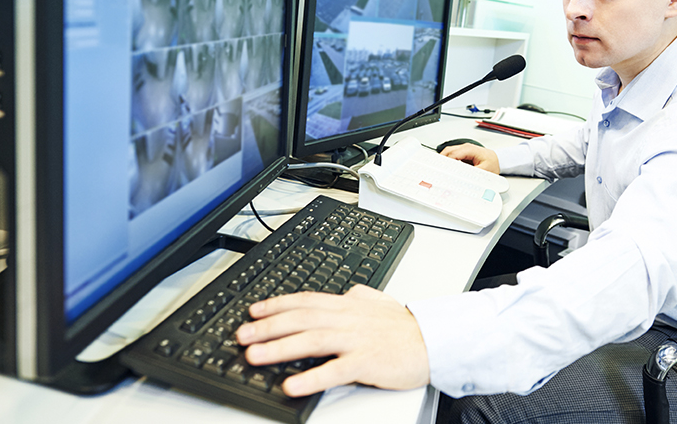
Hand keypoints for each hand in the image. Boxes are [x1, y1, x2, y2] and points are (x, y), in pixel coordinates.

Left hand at [235, 285, 429, 396]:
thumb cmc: (405, 327)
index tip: (253, 310)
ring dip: (279, 348)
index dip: (276, 305)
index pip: (305, 300)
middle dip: (267, 326)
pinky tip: (292, 385)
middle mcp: (348, 319)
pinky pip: (334, 370)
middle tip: (242, 335)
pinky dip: (311, 377)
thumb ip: (360, 296)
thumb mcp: (379, 303)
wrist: (434, 341)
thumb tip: (347, 291)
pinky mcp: (367, 362)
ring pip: (311, 340)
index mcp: (348, 305)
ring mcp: (356, 339)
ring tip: (255, 356)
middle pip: (301, 319)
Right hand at [439, 144, 499, 172]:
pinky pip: (452, 156)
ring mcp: (464, 150)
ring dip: (444, 160)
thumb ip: (473, 173)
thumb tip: (463, 177)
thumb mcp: (484, 170)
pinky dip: (448, 161)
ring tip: (441, 170)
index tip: (442, 170)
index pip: (453, 154)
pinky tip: (447, 169)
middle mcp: (465, 148)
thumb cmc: (493, 163)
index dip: (446, 162)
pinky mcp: (463, 154)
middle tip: (438, 170)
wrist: (499, 160)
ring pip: (448, 152)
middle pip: (448, 151)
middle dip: (442, 160)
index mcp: (470, 149)